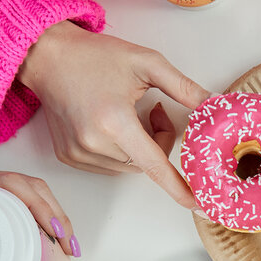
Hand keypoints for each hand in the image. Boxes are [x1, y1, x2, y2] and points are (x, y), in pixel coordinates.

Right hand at [19, 21, 212, 207]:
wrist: (47, 55)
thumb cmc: (94, 55)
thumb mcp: (147, 63)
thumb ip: (183, 87)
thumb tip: (213, 105)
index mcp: (113, 121)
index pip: (155, 165)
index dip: (178, 187)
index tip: (196, 205)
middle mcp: (93, 143)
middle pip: (145, 164)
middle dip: (158, 142)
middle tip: (154, 110)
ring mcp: (78, 153)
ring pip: (128, 167)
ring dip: (138, 148)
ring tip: (127, 113)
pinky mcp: (69, 157)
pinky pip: (109, 165)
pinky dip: (119, 150)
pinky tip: (110, 123)